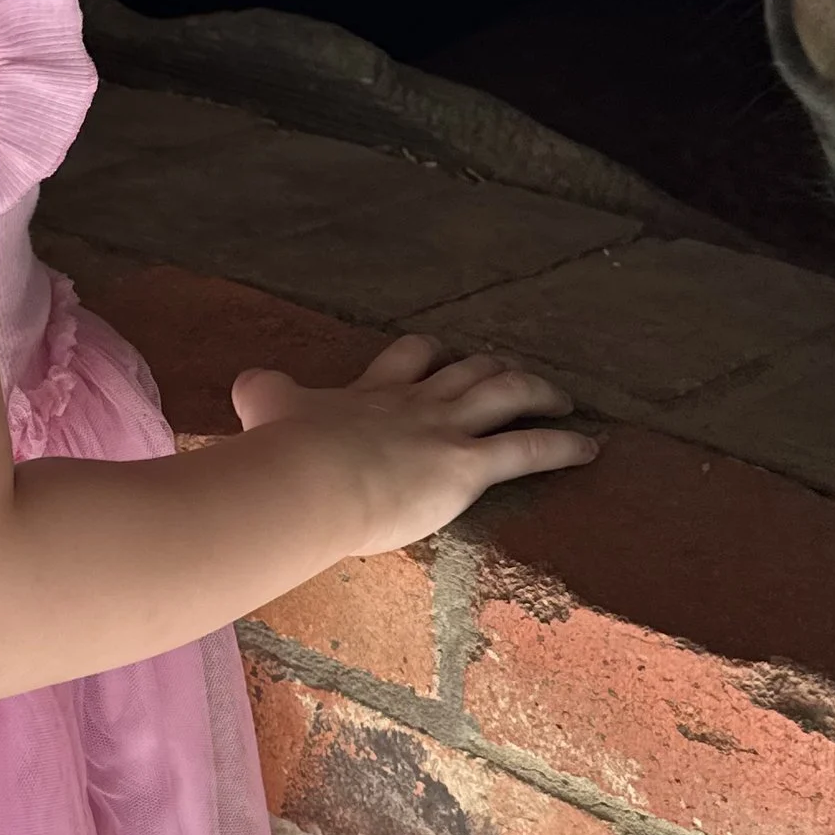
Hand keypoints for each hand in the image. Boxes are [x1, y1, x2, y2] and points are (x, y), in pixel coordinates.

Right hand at [231, 336, 595, 547]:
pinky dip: (565, 447)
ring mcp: (443, 429)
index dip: (428, 356)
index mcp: (369, 393)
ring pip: (505, 395)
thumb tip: (243, 382)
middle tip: (510, 373)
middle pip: (466, 370)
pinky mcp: (467, 465)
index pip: (408, 359)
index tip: (437, 356)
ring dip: (538, 393)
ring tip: (561, 399)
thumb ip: (259, 393)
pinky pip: (529, 449)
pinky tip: (590, 449)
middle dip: (492, 369)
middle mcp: (413, 402)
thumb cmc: (281, 452)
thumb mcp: (261, 407)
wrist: (303, 478)